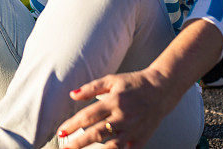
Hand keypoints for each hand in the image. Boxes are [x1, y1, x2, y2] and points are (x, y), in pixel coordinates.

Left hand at [56, 70, 175, 148]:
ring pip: (112, 147)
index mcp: (114, 101)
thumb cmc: (134, 84)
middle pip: (97, 133)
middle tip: (65, 148)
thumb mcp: (112, 80)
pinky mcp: (141, 138)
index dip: (73, 124)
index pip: (88, 116)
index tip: (61, 131)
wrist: (161, 89)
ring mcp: (133, 129)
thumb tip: (72, 95)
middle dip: (78, 142)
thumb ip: (91, 88)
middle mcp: (123, 117)